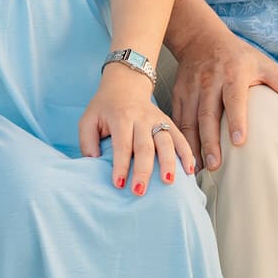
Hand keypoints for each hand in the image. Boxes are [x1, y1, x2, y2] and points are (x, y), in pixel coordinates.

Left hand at [78, 69, 193, 195]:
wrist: (124, 86)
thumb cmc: (104, 108)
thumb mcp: (88, 119)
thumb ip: (87, 140)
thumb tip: (94, 161)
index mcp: (121, 117)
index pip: (122, 145)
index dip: (121, 165)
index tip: (119, 184)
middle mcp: (141, 118)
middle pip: (145, 147)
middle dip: (143, 171)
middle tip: (140, 191)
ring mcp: (157, 120)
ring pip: (166, 142)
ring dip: (169, 163)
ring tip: (169, 182)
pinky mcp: (169, 122)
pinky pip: (180, 138)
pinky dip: (186, 154)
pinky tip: (190, 170)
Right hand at [168, 22, 277, 171]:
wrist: (201, 39)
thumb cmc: (239, 56)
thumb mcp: (265, 64)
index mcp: (233, 75)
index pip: (234, 99)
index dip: (236, 120)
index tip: (239, 141)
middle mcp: (209, 83)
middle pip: (207, 115)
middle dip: (210, 141)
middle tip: (215, 165)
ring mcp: (191, 89)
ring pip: (188, 120)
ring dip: (192, 144)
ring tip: (197, 167)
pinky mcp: (178, 94)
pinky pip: (177, 118)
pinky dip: (179, 138)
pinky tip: (184, 155)